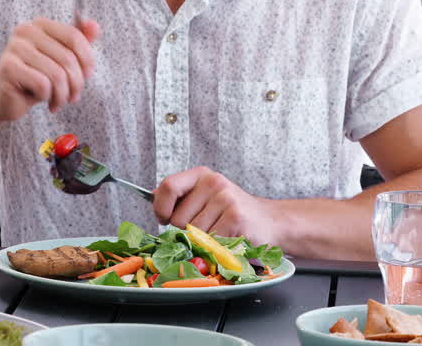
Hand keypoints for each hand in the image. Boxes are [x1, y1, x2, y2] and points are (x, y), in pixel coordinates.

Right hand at [0, 17, 99, 120]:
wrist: (3, 100)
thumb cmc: (33, 79)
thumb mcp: (59, 60)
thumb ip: (77, 42)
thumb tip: (95, 26)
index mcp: (39, 24)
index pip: (75, 37)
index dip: (87, 60)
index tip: (86, 76)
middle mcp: (25, 31)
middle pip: (68, 58)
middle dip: (76, 83)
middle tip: (72, 97)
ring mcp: (14, 48)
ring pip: (57, 75)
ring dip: (62, 94)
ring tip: (58, 101)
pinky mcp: (8, 67)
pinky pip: (43, 85)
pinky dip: (47, 97)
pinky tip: (41, 99)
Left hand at [153, 167, 277, 244]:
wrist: (270, 222)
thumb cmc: (232, 212)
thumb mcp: (206, 196)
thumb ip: (180, 196)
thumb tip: (151, 197)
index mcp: (201, 175)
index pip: (168, 187)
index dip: (161, 208)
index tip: (164, 218)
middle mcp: (214, 182)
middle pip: (178, 219)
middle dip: (186, 230)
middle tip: (206, 226)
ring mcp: (226, 199)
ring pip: (194, 233)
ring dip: (203, 240)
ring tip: (220, 231)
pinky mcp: (236, 218)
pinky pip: (210, 242)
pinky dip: (216, 247)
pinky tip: (229, 237)